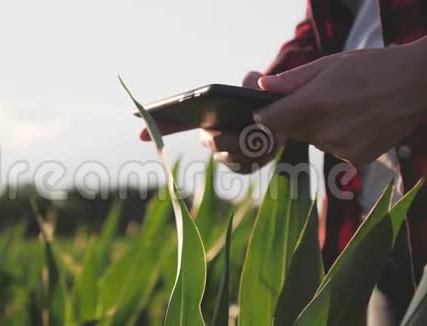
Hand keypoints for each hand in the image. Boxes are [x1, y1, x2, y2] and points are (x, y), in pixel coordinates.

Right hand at [139, 72, 284, 173]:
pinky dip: (259, 157)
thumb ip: (253, 82)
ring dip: (252, 146)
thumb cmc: (264, 103)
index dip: (159, 126)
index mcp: (207, 117)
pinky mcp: (241, 167)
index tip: (142, 133)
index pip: (176, 123)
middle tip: (254, 128)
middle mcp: (211, 137)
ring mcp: (225, 155)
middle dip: (233, 137)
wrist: (284, 121)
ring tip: (269, 136)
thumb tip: (252, 81)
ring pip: (231, 156)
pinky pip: (245, 167)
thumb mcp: (258, 87)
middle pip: (213, 142)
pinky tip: (271, 146)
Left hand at [253, 33, 426, 166]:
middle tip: (320, 100)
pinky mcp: (355, 159)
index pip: (271, 120)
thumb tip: (263, 87)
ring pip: (313, 140)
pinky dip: (339, 139)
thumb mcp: (329, 64)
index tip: (269, 110)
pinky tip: (357, 123)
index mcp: (313, 104)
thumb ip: (293, 80)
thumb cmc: (371, 68)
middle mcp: (324, 131)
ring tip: (344, 109)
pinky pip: (334, 149)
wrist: (416, 86)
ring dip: (319, 128)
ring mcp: (340, 148)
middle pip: (291, 130)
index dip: (267, 114)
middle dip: (296, 118)